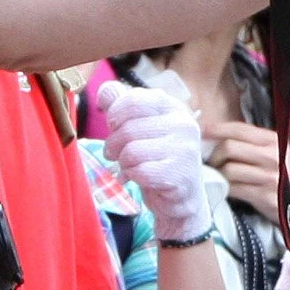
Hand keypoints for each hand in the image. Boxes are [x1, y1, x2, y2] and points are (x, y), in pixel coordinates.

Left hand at [96, 78, 210, 242]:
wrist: (182, 198)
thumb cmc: (157, 158)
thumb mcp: (140, 128)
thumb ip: (121, 106)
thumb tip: (104, 91)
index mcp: (172, 107)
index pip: (132, 100)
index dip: (114, 115)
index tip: (113, 127)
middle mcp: (183, 123)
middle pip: (127, 128)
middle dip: (113, 145)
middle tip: (114, 154)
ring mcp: (185, 149)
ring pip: (131, 151)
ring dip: (123, 164)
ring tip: (129, 167)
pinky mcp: (182, 173)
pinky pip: (140, 172)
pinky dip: (133, 177)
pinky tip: (139, 179)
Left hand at [204, 117, 282, 218]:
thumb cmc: (280, 177)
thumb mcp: (272, 153)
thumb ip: (250, 143)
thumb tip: (214, 135)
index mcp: (274, 141)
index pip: (238, 129)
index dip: (216, 129)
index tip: (201, 131)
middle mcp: (273, 156)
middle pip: (229, 148)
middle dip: (214, 156)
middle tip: (210, 163)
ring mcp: (270, 177)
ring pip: (228, 169)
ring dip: (217, 174)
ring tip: (217, 177)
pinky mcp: (265, 196)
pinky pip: (233, 188)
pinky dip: (224, 188)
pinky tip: (224, 189)